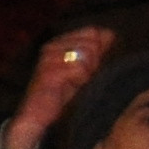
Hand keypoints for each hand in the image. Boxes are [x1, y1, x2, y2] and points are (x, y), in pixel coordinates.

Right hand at [0, 22, 121, 148]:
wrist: (37, 116)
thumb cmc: (63, 94)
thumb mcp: (84, 69)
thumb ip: (96, 51)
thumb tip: (112, 35)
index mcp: (61, 42)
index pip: (93, 32)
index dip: (100, 49)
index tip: (91, 67)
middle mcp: (52, 46)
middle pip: (92, 41)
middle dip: (94, 61)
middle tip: (81, 78)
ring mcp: (49, 57)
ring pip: (87, 53)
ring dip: (87, 72)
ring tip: (75, 83)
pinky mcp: (48, 70)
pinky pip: (78, 68)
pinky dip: (79, 80)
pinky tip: (68, 88)